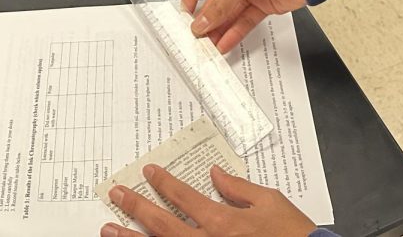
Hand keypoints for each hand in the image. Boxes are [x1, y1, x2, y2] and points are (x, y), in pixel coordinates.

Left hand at [102, 163, 314, 236]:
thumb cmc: (293, 235)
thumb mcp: (271, 202)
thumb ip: (239, 188)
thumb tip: (217, 174)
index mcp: (224, 221)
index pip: (185, 197)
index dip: (163, 184)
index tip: (148, 172)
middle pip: (163, 225)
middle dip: (136, 208)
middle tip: (115, 195)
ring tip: (109, 229)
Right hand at [182, 0, 307, 51]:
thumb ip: (219, 5)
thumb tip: (202, 20)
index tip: (186, 11)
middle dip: (207, 17)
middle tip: (197, 34)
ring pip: (231, 13)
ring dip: (219, 28)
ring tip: (209, 44)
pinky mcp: (265, 5)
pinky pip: (245, 21)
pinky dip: (235, 32)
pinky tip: (225, 42)